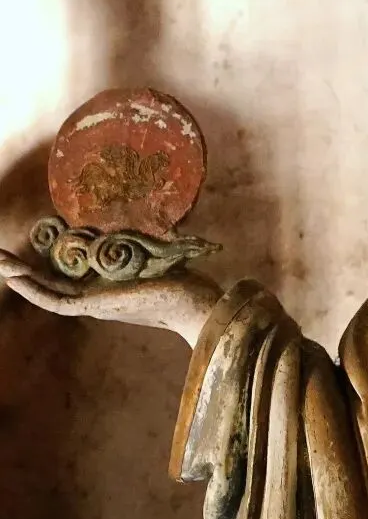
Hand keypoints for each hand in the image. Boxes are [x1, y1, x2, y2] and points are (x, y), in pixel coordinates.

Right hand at [0, 250, 220, 346]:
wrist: (198, 303)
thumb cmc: (184, 280)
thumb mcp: (154, 254)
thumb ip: (140, 240)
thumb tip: (143, 212)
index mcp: (106, 288)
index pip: (67, 278)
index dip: (44, 267)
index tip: (27, 250)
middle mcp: (96, 297)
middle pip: (50, 286)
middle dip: (23, 272)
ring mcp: (95, 303)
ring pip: (48, 293)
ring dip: (21, 279)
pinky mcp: (97, 306)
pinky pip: (58, 301)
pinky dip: (35, 290)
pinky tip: (16, 278)